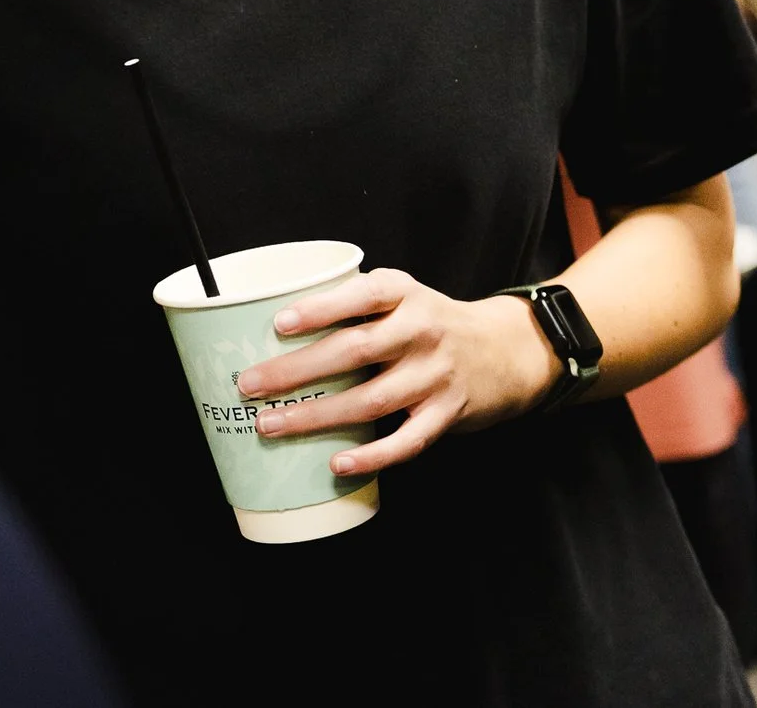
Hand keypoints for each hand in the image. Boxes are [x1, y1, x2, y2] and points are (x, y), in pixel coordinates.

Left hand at [231, 269, 559, 476]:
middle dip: (297, 370)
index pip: (360, 296)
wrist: (506, 350)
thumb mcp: (402, 297)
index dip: (320, 309)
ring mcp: (436, 375)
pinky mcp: (447, 413)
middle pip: (353, 351)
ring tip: (271, 425)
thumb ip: (355, 306)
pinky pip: (406, 441)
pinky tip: (337, 463)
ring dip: (316, 416)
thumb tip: (274, 327)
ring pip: (370, 400)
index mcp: (404, 294)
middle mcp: (422, 330)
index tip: (278, 324)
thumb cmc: (431, 323)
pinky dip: (371, 455)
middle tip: (249, 385)